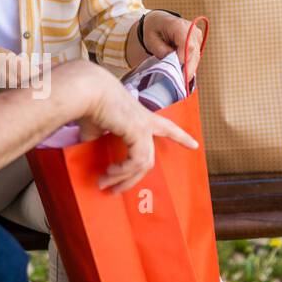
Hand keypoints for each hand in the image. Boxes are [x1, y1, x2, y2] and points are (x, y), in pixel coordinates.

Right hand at [76, 65, 198, 192]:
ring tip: (104, 184)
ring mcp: (145, 127)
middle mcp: (146, 122)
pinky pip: (136, 162)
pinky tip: (109, 172)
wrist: (88, 90)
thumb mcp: (97, 129)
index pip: (167, 127)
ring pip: (142, 164)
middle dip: (132, 179)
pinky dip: (122, 171)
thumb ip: (98, 143)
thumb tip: (86, 156)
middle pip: (148, 159)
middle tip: (115, 191)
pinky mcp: (139, 132)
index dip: (181, 136)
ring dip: (122, 178)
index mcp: (139, 117)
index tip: (195, 145)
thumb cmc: (90, 105)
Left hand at [142, 12, 204, 77]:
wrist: (158, 21)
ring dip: (187, 68)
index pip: (187, 46)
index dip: (183, 61)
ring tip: (177, 77)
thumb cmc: (153, 30)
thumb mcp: (151, 41)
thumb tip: (174, 64)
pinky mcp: (198, 42)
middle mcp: (192, 29)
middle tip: (179, 83)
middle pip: (194, 53)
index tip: (175, 72)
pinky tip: (180, 70)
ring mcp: (197, 35)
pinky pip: (195, 57)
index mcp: (179, 25)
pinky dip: (188, 64)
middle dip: (187, 69)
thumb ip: (162, 52)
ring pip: (196, 57)